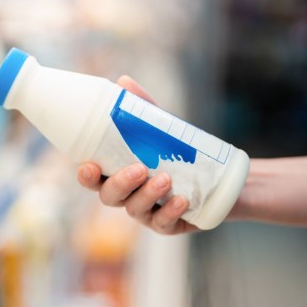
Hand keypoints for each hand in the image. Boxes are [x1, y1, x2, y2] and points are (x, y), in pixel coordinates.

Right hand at [76, 76, 197, 234]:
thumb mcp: (161, 129)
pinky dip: (170, 212)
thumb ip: (141, 109)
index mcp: (118, 174)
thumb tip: (124, 82)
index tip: (89, 166)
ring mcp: (147, 213)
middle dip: (121, 184)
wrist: (220, 177)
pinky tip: (181, 200)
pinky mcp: (170, 224)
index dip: (87, 176)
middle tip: (139, 169)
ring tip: (166, 179)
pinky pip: (164, 224)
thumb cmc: (178, 153)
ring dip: (148, 195)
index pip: (94, 179)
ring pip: (136, 210)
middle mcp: (128, 196)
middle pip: (110, 197)